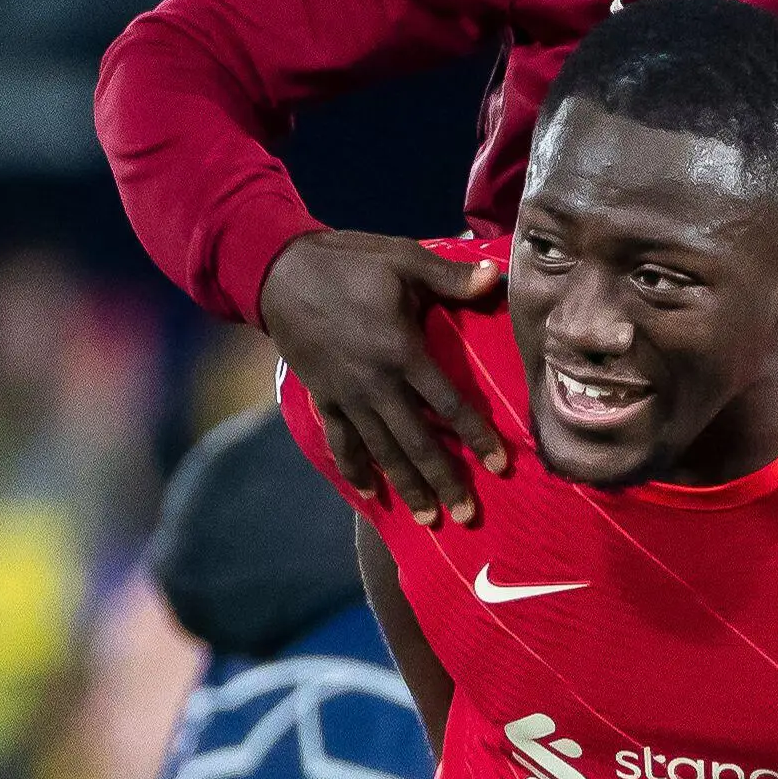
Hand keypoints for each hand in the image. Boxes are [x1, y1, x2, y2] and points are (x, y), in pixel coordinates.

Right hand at [257, 232, 511, 526]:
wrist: (278, 272)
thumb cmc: (348, 263)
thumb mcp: (402, 258)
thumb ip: (450, 277)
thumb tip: (494, 278)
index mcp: (401, 352)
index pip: (448, 404)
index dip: (475, 436)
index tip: (500, 466)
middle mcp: (375, 384)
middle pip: (417, 442)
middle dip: (444, 480)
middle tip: (467, 515)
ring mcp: (346, 396)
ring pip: (382, 451)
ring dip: (406, 486)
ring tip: (430, 520)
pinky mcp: (322, 398)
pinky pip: (341, 442)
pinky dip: (355, 469)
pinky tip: (372, 494)